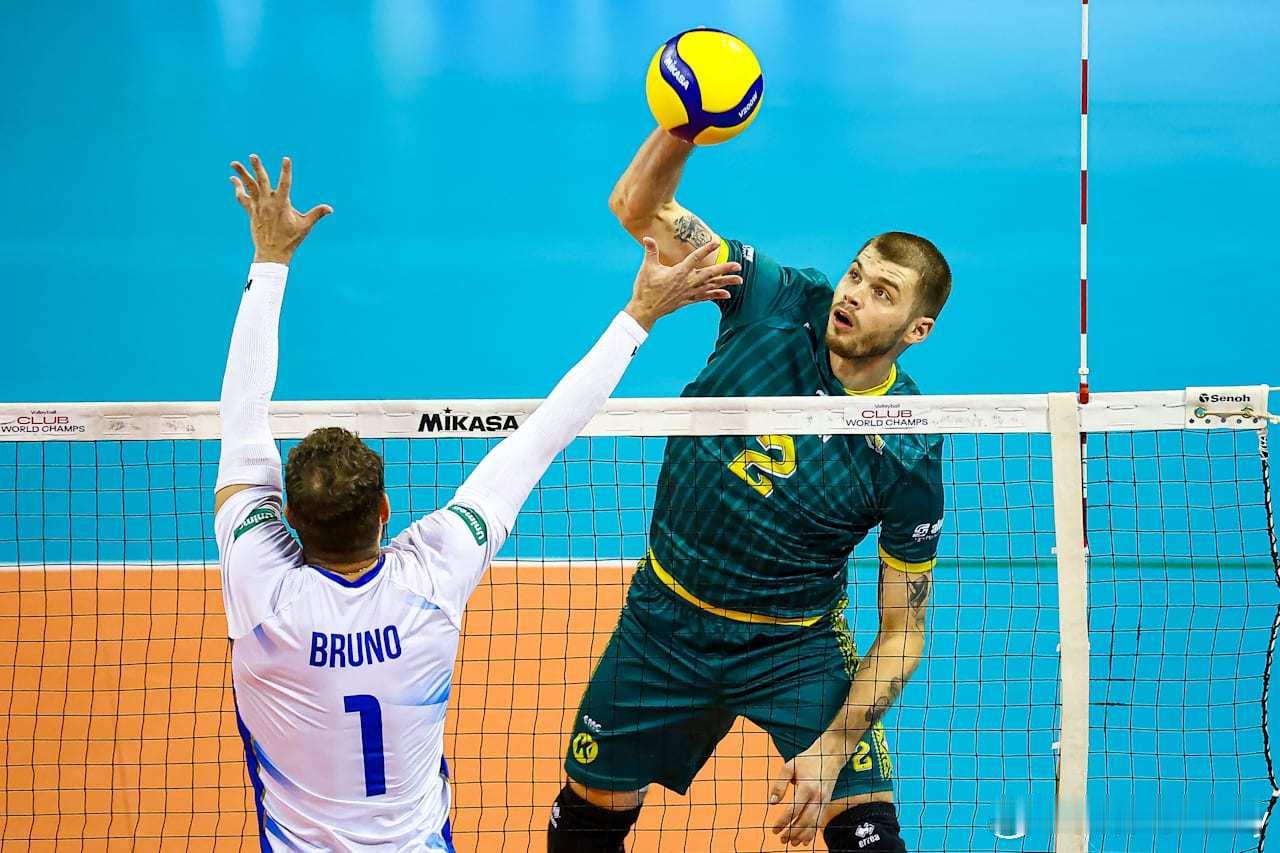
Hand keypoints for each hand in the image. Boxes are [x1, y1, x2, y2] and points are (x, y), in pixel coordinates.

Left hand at [230, 154, 331, 263]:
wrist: (272, 254)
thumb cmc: (290, 240)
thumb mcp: (305, 226)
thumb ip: (317, 214)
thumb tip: (330, 209)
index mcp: (282, 204)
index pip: (285, 183)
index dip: (286, 171)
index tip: (286, 159)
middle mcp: (268, 203)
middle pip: (262, 182)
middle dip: (258, 168)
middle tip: (253, 155)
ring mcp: (258, 207)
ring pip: (249, 187)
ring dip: (241, 174)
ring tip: (234, 163)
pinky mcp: (251, 212)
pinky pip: (242, 198)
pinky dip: (238, 189)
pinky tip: (234, 180)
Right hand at [623, 238, 741, 330]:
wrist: (645, 310)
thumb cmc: (645, 288)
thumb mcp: (647, 268)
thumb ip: (650, 251)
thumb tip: (647, 237)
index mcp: (679, 272)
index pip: (695, 258)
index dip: (706, 249)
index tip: (716, 242)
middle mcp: (688, 282)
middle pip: (710, 274)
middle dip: (725, 269)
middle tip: (738, 265)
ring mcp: (689, 292)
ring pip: (711, 286)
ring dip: (726, 283)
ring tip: (739, 280)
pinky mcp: (688, 300)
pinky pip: (706, 297)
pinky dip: (716, 295)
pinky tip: (727, 294)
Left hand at [767, 733, 850, 846]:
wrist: (830, 755)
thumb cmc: (807, 759)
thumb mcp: (789, 766)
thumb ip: (779, 784)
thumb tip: (772, 802)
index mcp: (806, 787)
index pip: (793, 810)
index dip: (783, 822)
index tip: (774, 829)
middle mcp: (817, 797)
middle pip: (805, 821)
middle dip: (792, 833)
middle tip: (781, 839)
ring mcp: (824, 801)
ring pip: (814, 824)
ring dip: (802, 836)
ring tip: (791, 842)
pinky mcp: (827, 803)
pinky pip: (820, 822)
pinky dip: (812, 833)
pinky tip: (804, 840)